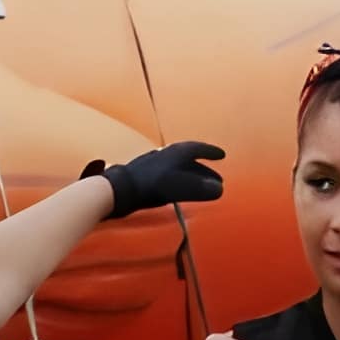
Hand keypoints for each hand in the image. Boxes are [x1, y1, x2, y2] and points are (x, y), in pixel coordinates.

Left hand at [82, 141, 224, 219]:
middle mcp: (163, 154)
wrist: (117, 190)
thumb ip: (199, 188)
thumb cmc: (148, 187)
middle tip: (215, 179)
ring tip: (195, 184)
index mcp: (175, 153)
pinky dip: (173, 179)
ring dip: (188, 173)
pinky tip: (171, 188)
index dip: (210, 151)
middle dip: (203, 168)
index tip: (222, 155)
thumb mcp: (178, 187)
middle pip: (187, 159)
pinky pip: (163, 174)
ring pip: (174, 166)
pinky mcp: (139, 174)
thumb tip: (219, 190)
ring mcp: (149, 163)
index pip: (197, 148)